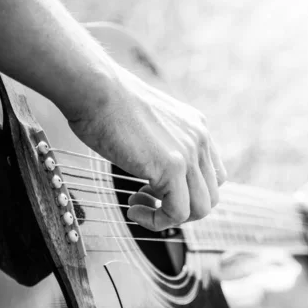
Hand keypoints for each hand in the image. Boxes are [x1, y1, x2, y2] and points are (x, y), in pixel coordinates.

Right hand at [67, 66, 225, 229]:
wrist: (94, 87)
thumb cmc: (105, 103)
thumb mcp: (148, 124)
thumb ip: (161, 144)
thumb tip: (153, 170)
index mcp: (197, 127)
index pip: (213, 175)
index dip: (188, 191)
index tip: (155, 189)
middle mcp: (200, 139)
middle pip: (211, 195)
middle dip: (180, 207)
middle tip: (145, 199)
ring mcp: (190, 153)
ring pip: (201, 209)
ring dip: (169, 217)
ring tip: (138, 205)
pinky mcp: (172, 167)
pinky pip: (178, 213)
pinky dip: (157, 220)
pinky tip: (133, 209)